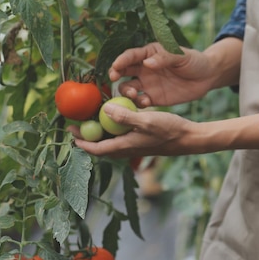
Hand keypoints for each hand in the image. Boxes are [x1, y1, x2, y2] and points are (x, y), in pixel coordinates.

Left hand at [69, 104, 196, 156]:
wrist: (188, 138)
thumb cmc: (169, 130)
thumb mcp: (146, 120)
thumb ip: (125, 116)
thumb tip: (104, 111)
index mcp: (126, 146)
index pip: (97, 148)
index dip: (82, 142)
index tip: (71, 132)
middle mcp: (128, 148)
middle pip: (101, 146)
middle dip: (88, 138)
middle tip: (78, 125)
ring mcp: (136, 145)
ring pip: (112, 142)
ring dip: (100, 134)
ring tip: (93, 121)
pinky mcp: (143, 141)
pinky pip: (122, 138)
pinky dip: (114, 130)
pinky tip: (117, 118)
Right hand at [108, 42, 215, 107]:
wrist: (207, 78)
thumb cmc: (194, 61)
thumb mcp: (181, 56)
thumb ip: (165, 58)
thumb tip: (147, 63)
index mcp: (149, 54)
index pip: (130, 56)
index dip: (121, 60)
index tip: (116, 66)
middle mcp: (144, 69)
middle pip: (122, 71)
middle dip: (115, 74)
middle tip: (114, 79)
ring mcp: (147, 84)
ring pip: (127, 87)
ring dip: (125, 91)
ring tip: (132, 93)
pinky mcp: (153, 98)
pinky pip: (140, 101)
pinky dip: (138, 103)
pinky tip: (145, 102)